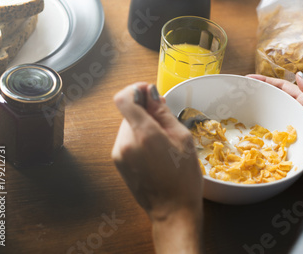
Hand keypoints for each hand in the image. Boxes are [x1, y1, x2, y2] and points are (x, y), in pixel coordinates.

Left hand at [112, 82, 202, 252]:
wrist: (172, 211)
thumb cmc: (184, 178)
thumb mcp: (182, 140)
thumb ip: (164, 114)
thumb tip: (151, 94)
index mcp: (143, 134)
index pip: (124, 99)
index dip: (136, 90)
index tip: (150, 93)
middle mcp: (125, 142)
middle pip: (128, 112)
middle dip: (145, 111)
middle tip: (167, 122)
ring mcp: (119, 154)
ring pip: (127, 126)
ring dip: (143, 125)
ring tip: (164, 141)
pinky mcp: (118, 163)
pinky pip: (127, 140)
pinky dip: (139, 138)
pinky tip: (155, 151)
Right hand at [247, 73, 302, 184]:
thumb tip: (299, 75)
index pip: (284, 88)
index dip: (266, 82)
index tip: (248, 78)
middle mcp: (300, 116)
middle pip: (275, 103)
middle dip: (258, 98)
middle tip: (238, 96)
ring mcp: (295, 133)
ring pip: (273, 122)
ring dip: (257, 118)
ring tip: (238, 115)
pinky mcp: (292, 149)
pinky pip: (275, 141)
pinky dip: (263, 139)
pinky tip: (250, 139)